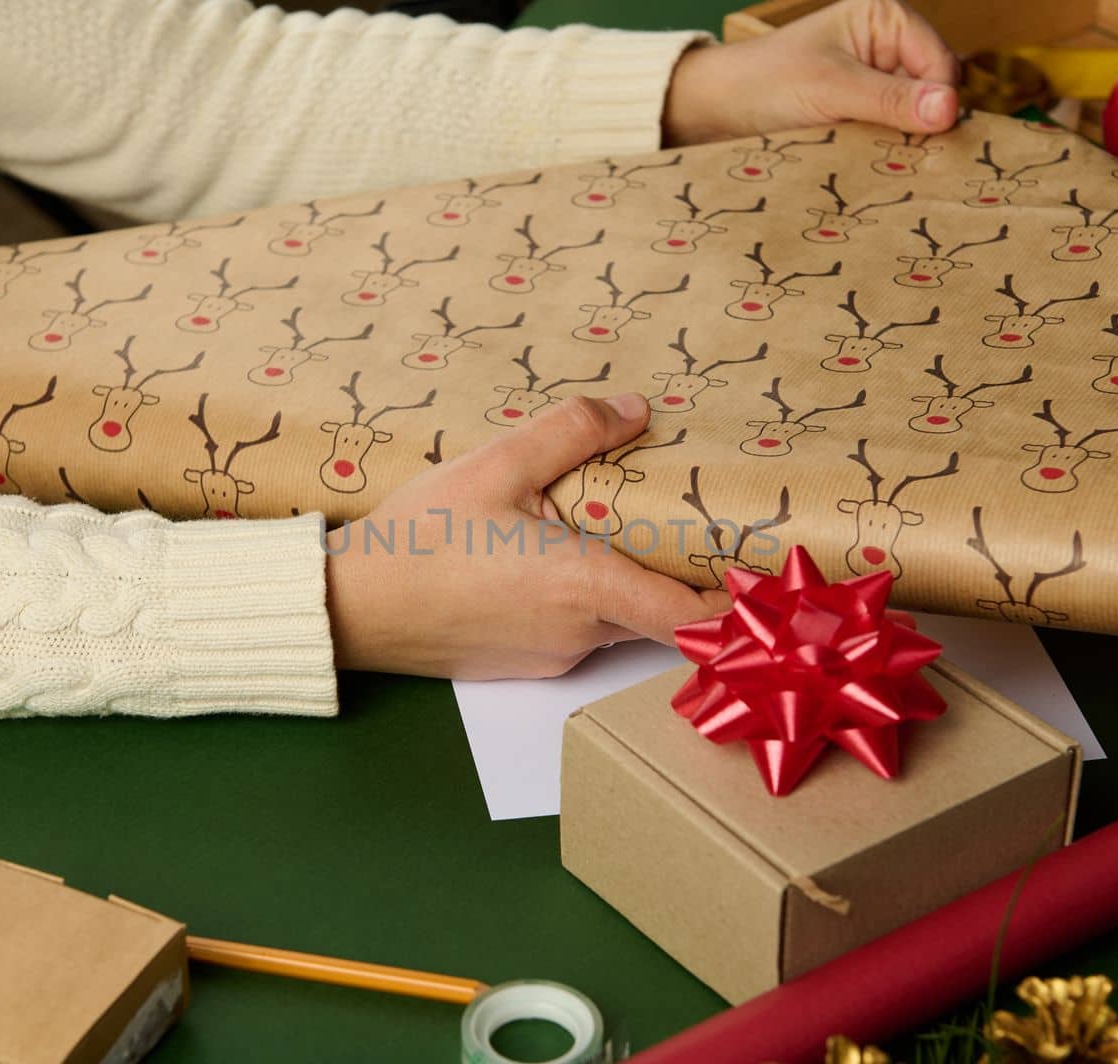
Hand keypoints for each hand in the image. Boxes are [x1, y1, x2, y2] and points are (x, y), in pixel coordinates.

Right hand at [325, 394, 730, 679]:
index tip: (766, 581)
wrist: (351, 607)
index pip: (692, 616)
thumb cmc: (419, 538)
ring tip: (603, 529)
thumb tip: (637, 410)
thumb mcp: (495, 465)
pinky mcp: (522, 664)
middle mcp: (581, 635)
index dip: (737, 605)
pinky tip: (541, 559)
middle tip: (685, 525)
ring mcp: (551, 656)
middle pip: (658, 613)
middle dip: (676, 575)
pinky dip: (580, 602)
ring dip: (622, 584)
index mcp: (587, 587)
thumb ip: (570, 433)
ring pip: (614, 621)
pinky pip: (575, 633)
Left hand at [663, 0, 958, 146]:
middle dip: (922, 125)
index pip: (941, 64)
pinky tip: (874, 167)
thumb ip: (890, 100)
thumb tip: (950, 109)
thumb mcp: (832, 89)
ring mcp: (876, 81)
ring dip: (903, 143)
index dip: (939, 104)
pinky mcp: (862, 113)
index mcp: (886, 18)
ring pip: (915, 119)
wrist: (718, 110)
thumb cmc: (766, 83)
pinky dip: (886, 152)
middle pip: (934, 92)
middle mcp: (888, 45)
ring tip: (883, 163)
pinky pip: (892, 135)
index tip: (927, 141)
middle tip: (905, 159)